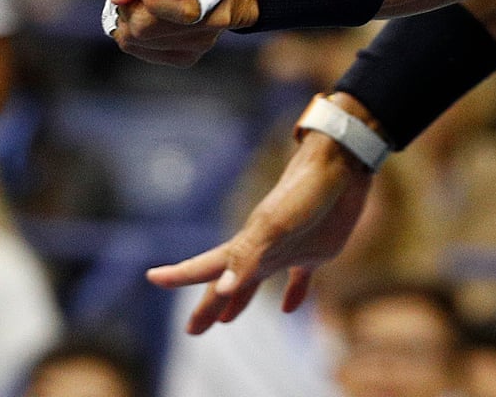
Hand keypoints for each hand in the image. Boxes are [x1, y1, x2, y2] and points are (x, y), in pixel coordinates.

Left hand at [107, 0, 258, 65]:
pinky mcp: (186, 57)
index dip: (158, 1)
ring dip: (129, 16)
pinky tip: (148, 13)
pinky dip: (133, 30)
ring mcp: (203, 42)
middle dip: (129, 6)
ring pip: (138, 39)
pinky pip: (139, 48)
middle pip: (147, 27)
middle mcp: (216, 18)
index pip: (188, 9)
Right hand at [146, 128, 372, 332]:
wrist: (343, 164)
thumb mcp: (277, 225)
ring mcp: (290, 247)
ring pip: (257, 280)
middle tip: (192, 330)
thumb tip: (221, 289)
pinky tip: (291, 308)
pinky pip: (301, 277)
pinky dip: (294, 293)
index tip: (153, 277)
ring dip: (241, 299)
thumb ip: (248, 257)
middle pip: (229, 283)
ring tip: (227, 320)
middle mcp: (264, 248)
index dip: (180, 275)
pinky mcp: (318, 248)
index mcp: (249, 243)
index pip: (207, 265)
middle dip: (210, 305)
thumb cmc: (307, 192)